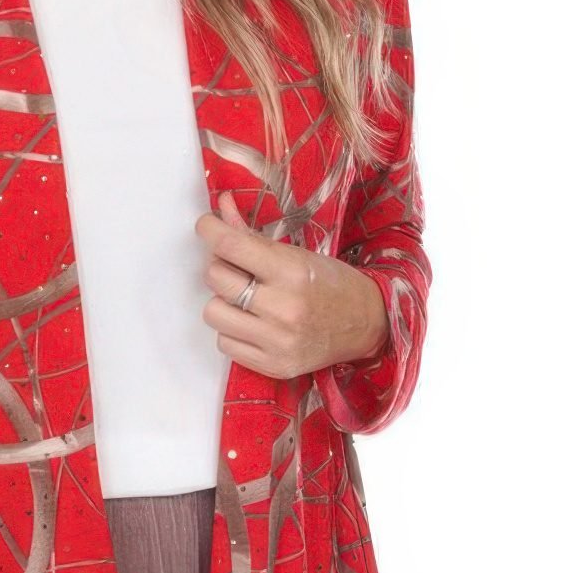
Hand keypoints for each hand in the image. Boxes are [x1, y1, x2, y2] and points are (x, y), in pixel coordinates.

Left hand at [196, 189, 389, 380]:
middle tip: (237, 269)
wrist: (366, 325)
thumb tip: (221, 207)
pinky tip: (254, 324)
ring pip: (213, 313)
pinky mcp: (273, 365)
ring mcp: (277, 341)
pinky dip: (233, 331)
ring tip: (245, 300)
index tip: (206, 226)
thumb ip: (252, 234)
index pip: (230, 245)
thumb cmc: (331, 284)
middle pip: (216, 277)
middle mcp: (283, 308)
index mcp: (291, 272)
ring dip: (223, 302)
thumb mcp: (297, 254)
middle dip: (220, 267)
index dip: (209, 230)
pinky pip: (224, 343)